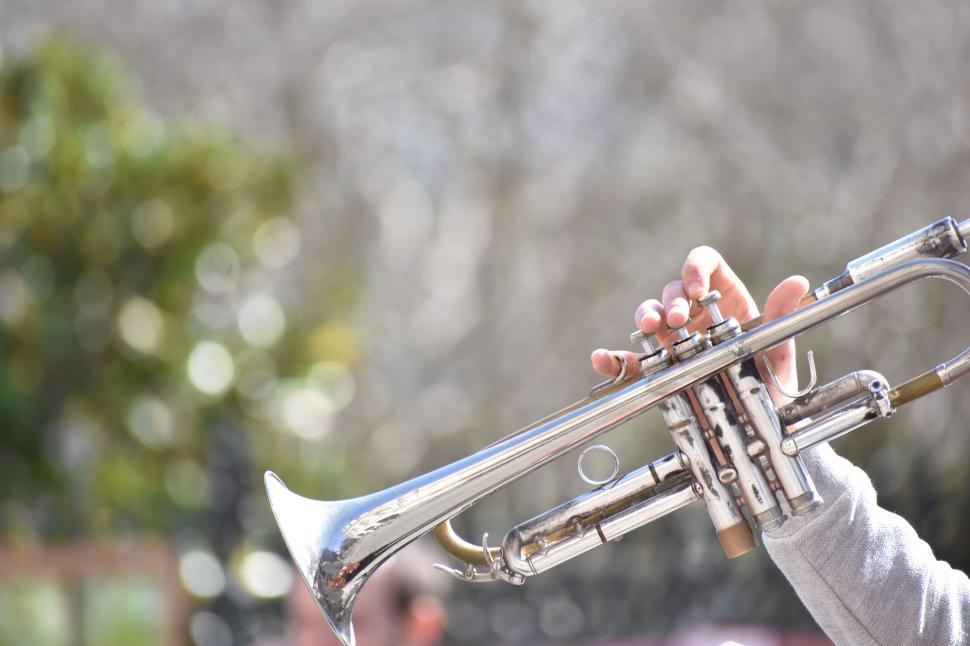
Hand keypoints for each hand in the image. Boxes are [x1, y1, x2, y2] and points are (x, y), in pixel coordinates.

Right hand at [590, 246, 808, 401]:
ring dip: (644, 317)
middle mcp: (696, 316)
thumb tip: (796, 282)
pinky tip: (602, 359)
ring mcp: (674, 341)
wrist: (761, 429)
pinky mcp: (658, 370)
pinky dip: (613, 359)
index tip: (696, 287)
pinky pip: (631, 361)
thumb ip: (783, 317)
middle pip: (672, 292)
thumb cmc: (773, 386)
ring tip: (647, 329)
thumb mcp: (780, 352)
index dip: (695, 268)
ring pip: (649, 316)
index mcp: (726, 301)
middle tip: (678, 321)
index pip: (706, 265)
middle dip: (670, 302)